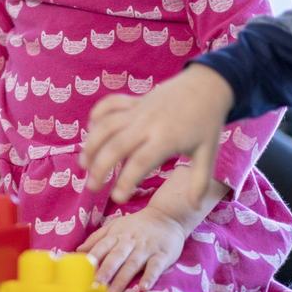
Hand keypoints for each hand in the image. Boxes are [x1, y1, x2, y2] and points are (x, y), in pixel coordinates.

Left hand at [79, 208, 189, 291]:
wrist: (167, 216)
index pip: (103, 246)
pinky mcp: (163, 254)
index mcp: (118, 235)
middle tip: (96, 285)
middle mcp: (131, 241)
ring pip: (133, 263)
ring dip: (123, 278)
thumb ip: (97, 238)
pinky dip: (150, 277)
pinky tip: (143, 287)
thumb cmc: (137, 225)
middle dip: (106, 270)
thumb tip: (78, 251)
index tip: (83, 270)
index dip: (93, 258)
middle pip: (117, 256)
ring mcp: (147, 248)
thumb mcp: (116, 226)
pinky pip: (156, 266)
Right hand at [80, 64, 234, 208]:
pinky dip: (97, 115)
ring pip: (106, 125)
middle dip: (100, 167)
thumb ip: (199, 181)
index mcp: (166, 138)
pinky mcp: (134, 100)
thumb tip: (193, 206)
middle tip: (92, 187)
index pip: (140, 162)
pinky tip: (91, 132)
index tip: (117, 199)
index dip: (126, 181)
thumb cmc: (208, 123)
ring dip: (91, 144)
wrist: (208, 85)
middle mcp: (148, 123)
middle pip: (116, 145)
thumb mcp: (208, 153)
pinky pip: (109, 104)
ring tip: (83, 165)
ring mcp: (139, 109)